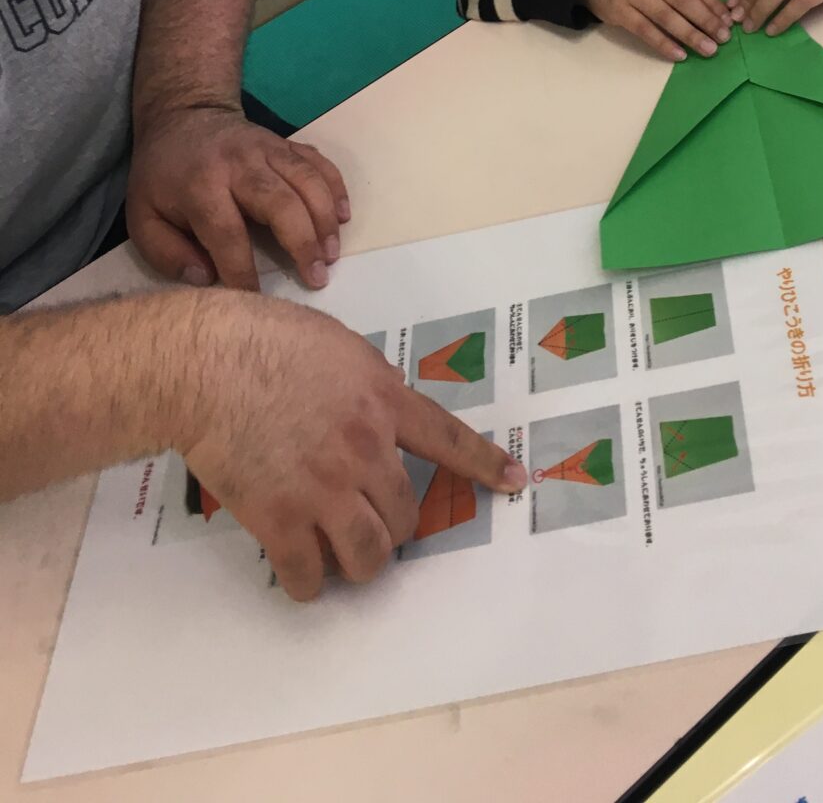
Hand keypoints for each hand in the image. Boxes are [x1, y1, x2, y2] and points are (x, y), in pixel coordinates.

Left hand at [128, 104, 349, 292]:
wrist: (184, 116)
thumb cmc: (163, 176)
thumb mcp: (142, 217)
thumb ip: (167, 253)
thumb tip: (206, 279)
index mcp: (200, 186)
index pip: (227, 234)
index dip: (242, 271)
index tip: (255, 300)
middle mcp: (239, 164)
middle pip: (280, 203)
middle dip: (302, 243)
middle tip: (317, 277)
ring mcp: (268, 149)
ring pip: (307, 181)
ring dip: (325, 219)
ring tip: (331, 254)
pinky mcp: (287, 143)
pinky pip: (320, 163)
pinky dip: (337, 189)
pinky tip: (343, 217)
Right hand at [181, 293, 525, 598]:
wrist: (208, 363)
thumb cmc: (265, 340)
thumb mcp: (339, 346)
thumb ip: (369, 383)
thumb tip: (382, 406)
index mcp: (382, 400)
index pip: (448, 439)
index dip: (485, 465)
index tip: (515, 481)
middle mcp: (365, 450)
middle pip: (405, 514)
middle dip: (395, 524)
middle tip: (370, 520)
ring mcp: (324, 488)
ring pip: (370, 556)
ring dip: (362, 563)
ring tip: (345, 555)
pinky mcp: (280, 519)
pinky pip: (310, 575)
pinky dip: (312, 583)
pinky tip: (305, 573)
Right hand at [585, 0, 732, 61]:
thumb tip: (716, 11)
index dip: (712, 3)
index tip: (727, 20)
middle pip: (682, 0)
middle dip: (706, 21)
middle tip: (724, 38)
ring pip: (666, 16)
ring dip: (690, 35)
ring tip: (708, 49)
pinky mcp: (618, 11)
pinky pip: (646, 30)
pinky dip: (664, 44)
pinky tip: (680, 55)